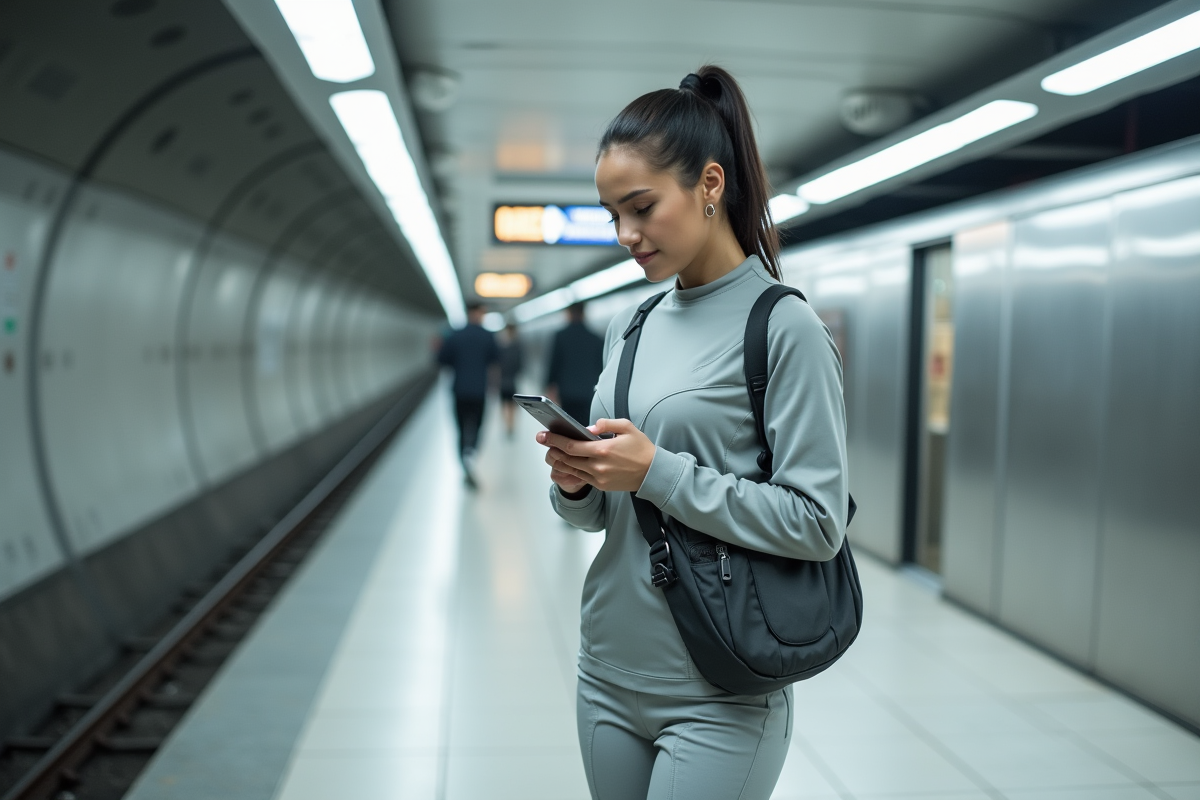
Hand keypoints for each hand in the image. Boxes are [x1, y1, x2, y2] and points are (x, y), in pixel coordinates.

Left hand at [536, 418, 656, 492]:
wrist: (652, 473)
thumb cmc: (640, 448)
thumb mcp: (627, 427)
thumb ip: (606, 424)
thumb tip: (588, 428)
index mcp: (603, 449)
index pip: (571, 445)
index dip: (554, 439)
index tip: (543, 434)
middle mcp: (598, 466)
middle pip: (566, 458)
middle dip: (551, 449)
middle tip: (542, 440)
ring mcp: (598, 478)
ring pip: (571, 469)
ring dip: (559, 460)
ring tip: (552, 450)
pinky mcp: (601, 486)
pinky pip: (580, 477)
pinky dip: (571, 469)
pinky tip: (566, 461)